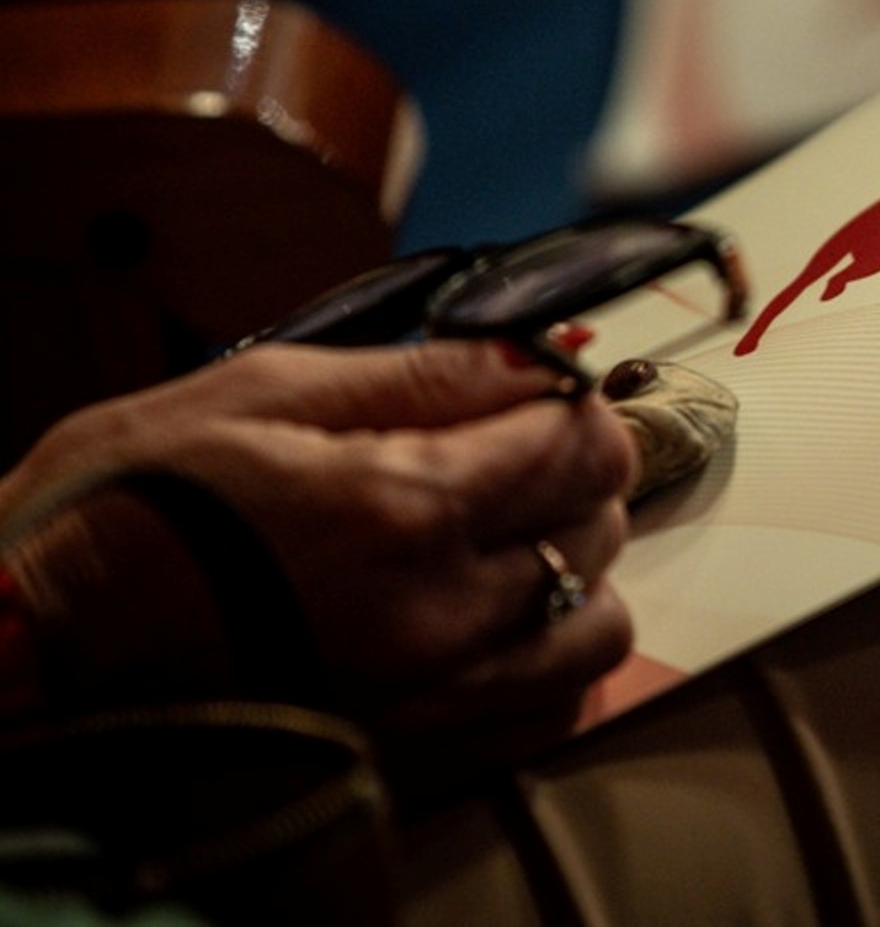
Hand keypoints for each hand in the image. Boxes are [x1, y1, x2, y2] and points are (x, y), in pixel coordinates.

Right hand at [2, 340, 636, 761]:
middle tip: (499, 460)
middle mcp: (439, 612)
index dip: (567, 404)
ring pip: (596, 622)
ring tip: (493, 544)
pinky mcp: (422, 753)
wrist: (31, 655)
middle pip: (600, 523)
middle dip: (568, 477)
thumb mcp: (256, 396)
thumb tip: (538, 347)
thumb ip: (420, 373)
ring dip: (569, 572)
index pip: (582, 441)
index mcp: (401, 506)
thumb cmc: (122, 512)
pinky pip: (552, 705)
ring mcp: (436, 695)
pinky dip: (544, 655)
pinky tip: (485, 620)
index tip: (530, 397)